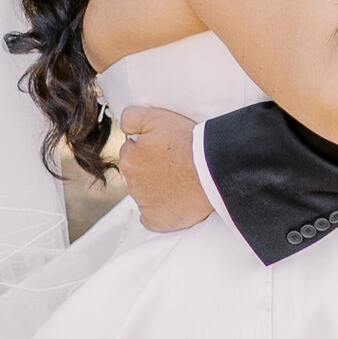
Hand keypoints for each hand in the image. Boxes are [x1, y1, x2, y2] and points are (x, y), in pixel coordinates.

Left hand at [117, 106, 212, 230]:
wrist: (214, 169)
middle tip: (174, 164)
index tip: (164, 148)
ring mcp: (145, 205)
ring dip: (157, 188)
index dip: (148, 147)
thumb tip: (123, 127)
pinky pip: (151, 218)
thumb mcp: (156, 117)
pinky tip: (173, 202)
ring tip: (181, 180)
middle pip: (137, 174)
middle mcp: (132, 185)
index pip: (130, 151)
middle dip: (151, 169)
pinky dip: (160, 212)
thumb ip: (130, 118)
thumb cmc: (189, 144)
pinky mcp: (158, 221)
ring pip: (145, 194)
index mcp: (129, 161)